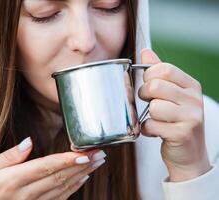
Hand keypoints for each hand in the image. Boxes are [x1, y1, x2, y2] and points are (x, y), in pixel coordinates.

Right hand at [0, 137, 105, 199]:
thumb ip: (8, 157)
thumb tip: (29, 142)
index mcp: (12, 180)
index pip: (47, 166)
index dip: (68, 160)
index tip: (86, 152)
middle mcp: (25, 194)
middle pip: (60, 177)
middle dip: (82, 164)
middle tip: (100, 153)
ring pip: (62, 188)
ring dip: (82, 175)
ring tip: (96, 163)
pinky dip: (72, 188)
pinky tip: (82, 179)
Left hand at [139, 49, 210, 181]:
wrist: (188, 154)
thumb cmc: (175, 121)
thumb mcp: (171, 95)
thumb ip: (159, 73)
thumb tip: (145, 52)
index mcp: (191, 85)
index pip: (162, 68)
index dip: (148, 78)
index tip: (149, 88)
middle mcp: (194, 99)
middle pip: (155, 86)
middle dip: (145, 96)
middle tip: (150, 104)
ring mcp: (191, 117)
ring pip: (153, 107)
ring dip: (147, 116)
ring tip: (156, 120)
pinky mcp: (182, 133)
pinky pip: (151, 125)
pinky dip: (147, 130)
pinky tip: (156, 132)